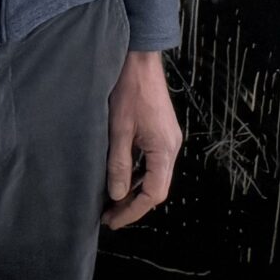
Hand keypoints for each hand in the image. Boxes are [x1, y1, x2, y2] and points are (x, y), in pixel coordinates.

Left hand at [103, 49, 180, 228]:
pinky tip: (121, 177)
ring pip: (155, 176)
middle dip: (133, 204)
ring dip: (135, 190)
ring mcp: (168, 138)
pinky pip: (152, 162)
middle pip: (157, 188)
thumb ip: (119, 164)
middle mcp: (171, 146)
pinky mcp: (162, 131)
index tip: (113, 221)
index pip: (154, 193)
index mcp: (164, 149)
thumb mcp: (119, 130)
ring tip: (111, 201)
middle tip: (108, 215)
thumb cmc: (129, 90)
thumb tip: (117, 195)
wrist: (139, 58)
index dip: (133, 211)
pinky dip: (138, 174)